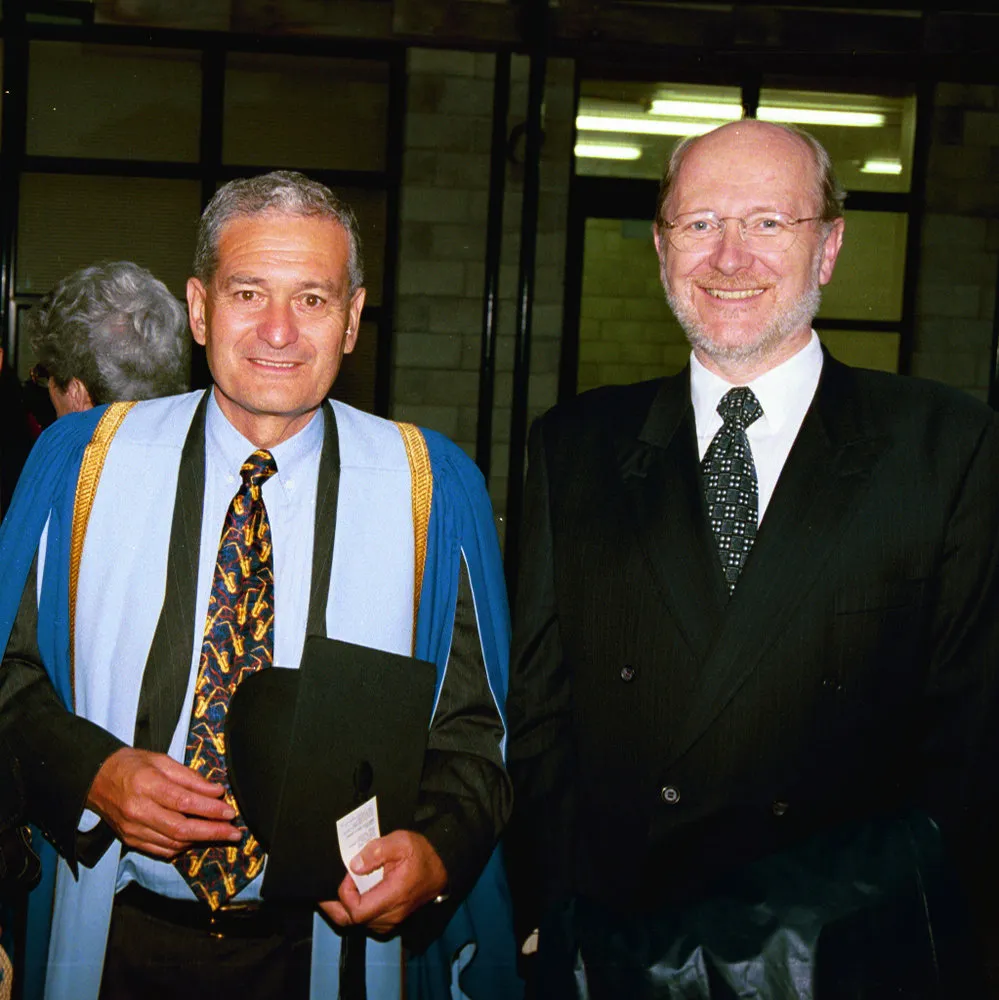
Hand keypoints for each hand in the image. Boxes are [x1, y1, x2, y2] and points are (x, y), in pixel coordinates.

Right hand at [86, 747, 238, 857]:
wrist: (96, 779)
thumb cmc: (132, 765)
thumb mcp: (162, 761)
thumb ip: (190, 777)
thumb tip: (217, 792)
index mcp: (146, 785)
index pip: (184, 801)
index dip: (209, 810)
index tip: (230, 812)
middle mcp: (138, 811)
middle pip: (181, 828)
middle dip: (212, 832)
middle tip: (234, 832)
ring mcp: (133, 829)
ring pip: (173, 843)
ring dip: (200, 841)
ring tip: (221, 834)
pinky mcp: (130, 841)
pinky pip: (161, 850)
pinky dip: (183, 847)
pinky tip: (197, 839)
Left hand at [319, 830, 447, 934]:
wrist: (442, 867)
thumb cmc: (422, 853)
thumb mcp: (401, 841)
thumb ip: (377, 851)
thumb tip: (354, 866)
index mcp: (394, 896)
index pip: (357, 911)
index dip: (344, 895)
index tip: (348, 873)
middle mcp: (392, 914)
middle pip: (353, 921)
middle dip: (336, 906)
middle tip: (324, 891)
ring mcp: (393, 920)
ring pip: (359, 924)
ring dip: (345, 909)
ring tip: (339, 889)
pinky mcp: (392, 919)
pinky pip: (368, 922)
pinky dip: (355, 911)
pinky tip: (352, 895)